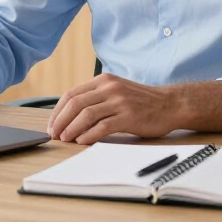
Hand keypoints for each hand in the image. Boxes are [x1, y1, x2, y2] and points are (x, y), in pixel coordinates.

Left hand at [47, 74, 180, 144]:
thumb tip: (70, 117)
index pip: (72, 94)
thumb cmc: (141, 102)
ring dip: (71, 129)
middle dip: (61, 121)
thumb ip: (96, 98)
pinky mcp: (128, 116)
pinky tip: (82, 141)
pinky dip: (89, 135)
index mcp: (103, 80)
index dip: (57, 111)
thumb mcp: (116, 92)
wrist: (169, 104)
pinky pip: (102, 126)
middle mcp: (109, 87)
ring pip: (86, 114)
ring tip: (65, 139)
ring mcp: (119, 101)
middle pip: (76, 104)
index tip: (52, 125)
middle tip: (54, 135)